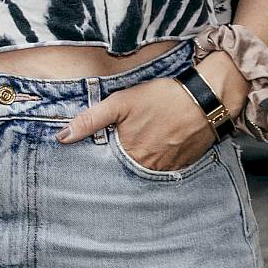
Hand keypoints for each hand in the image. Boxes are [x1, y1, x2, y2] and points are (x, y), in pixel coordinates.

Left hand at [56, 75, 221, 171]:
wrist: (205, 98)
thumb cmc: (161, 98)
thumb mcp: (120, 103)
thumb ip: (90, 121)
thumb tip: (62, 137)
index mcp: (130, 154)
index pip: (106, 166)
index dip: (101, 159)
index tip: (95, 154)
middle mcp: (149, 166)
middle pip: (126, 169)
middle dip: (119, 161)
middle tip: (124, 143)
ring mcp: (168, 167)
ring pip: (145, 169)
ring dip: (139, 160)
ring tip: (142, 142)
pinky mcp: (184, 164)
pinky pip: (165, 168)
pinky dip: (158, 159)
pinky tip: (158, 144)